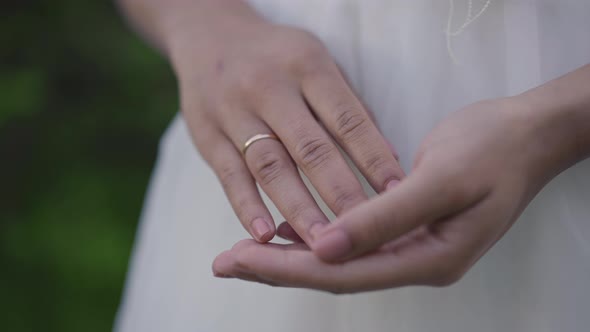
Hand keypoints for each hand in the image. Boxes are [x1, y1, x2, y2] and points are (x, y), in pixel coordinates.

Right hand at [170, 16, 402, 243]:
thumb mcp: (316, 61)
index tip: (398, 194)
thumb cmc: (278, 56)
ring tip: (321, 245)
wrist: (210, 36)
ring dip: (298, 209)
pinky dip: (247, 207)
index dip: (375, 158)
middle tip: (366, 232)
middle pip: (311, 147)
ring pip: (271, 166)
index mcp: (307, 66)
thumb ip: (348, 107)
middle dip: (341, 194)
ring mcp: (233, 111)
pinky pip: (229, 175)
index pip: (347, 119)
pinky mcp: (207, 135)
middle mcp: (269, 87)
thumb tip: (388, 157)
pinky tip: (264, 236)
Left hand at [212, 97, 564, 291]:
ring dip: (290, 255)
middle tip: (224, 262)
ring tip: (242, 251)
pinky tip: (286, 230)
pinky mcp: (405, 230)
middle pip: (334, 273)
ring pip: (339, 260)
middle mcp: (415, 262)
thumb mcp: (442, 179)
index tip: (238, 260)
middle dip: (277, 268)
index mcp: (428, 258)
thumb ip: (384, 218)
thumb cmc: (492, 152)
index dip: (288, 267)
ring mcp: (411, 249)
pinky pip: (351, 242)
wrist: (526, 137)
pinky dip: (315, 237)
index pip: (344, 274)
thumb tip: (325, 247)